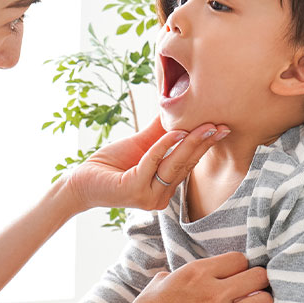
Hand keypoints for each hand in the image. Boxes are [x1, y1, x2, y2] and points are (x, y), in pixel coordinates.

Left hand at [63, 117, 228, 212]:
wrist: (82, 181)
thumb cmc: (110, 164)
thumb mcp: (141, 145)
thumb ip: (160, 132)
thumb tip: (177, 106)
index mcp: (165, 187)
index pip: (189, 163)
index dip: (204, 145)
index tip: (221, 127)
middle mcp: (161, 196)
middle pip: (186, 164)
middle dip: (204, 142)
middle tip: (221, 125)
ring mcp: (149, 196)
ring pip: (174, 164)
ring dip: (190, 142)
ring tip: (205, 125)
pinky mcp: (135, 190)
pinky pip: (153, 162)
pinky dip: (163, 146)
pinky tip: (174, 132)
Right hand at [114, 253, 270, 302]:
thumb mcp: (160, 282)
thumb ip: (181, 274)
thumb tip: (187, 274)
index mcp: (196, 272)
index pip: (240, 258)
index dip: (241, 267)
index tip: (238, 276)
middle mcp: (212, 291)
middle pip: (259, 275)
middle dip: (259, 282)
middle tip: (253, 291)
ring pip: (265, 301)